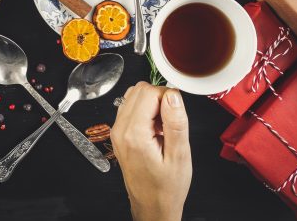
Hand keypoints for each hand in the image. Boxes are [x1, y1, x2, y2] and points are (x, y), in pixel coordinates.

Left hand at [112, 84, 190, 220]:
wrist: (152, 206)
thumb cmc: (166, 188)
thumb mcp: (179, 156)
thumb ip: (176, 122)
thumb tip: (173, 95)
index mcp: (134, 134)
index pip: (149, 92)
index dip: (168, 97)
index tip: (177, 114)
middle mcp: (120, 129)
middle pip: (139, 90)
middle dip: (159, 98)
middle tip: (171, 121)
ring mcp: (117, 131)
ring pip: (133, 96)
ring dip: (152, 104)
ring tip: (163, 128)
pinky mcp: (119, 134)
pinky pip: (130, 108)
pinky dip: (145, 111)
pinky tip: (155, 130)